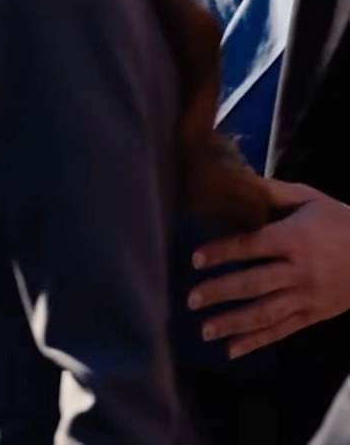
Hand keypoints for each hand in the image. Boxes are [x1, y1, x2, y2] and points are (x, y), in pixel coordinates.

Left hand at [188, 180, 349, 358]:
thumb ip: (273, 192)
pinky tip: (232, 349)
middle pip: (255, 283)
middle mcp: (300, 270)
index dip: (223, 252)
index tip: (196, 259)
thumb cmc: (339, 222)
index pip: (252, 246)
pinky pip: (282, 330)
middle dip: (221, 291)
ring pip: (266, 313)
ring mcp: (308, 296)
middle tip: (192, 298)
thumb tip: (238, 179)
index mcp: (295, 238)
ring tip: (205, 330)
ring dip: (234, 323)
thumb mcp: (309, 199)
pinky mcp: (314, 315)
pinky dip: (256, 342)